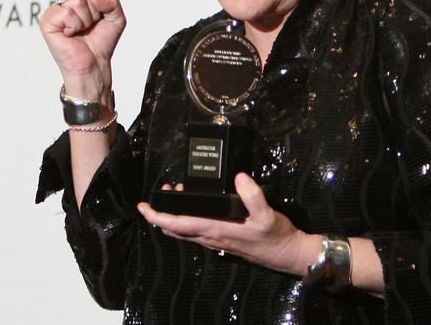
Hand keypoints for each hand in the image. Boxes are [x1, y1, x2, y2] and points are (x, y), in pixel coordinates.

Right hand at [40, 0, 125, 99]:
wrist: (94, 63)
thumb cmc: (101, 43)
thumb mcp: (117, 18)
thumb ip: (112, 1)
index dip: (101, 4)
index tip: (98, 19)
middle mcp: (66, 3)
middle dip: (94, 13)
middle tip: (89, 27)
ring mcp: (55, 11)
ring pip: (77, 1)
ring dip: (85, 21)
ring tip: (80, 31)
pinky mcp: (47, 21)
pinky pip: (67, 12)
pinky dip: (74, 26)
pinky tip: (70, 34)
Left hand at [137, 173, 317, 276]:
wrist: (285, 253)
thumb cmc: (275, 237)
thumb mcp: (267, 214)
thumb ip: (252, 195)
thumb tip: (239, 177)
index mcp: (215, 229)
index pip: (177, 224)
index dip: (158, 217)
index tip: (145, 207)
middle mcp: (210, 236)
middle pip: (174, 228)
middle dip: (161, 213)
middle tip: (160, 194)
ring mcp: (214, 239)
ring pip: (183, 230)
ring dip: (173, 215)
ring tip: (175, 194)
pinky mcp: (220, 238)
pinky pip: (194, 230)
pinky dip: (186, 219)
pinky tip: (195, 207)